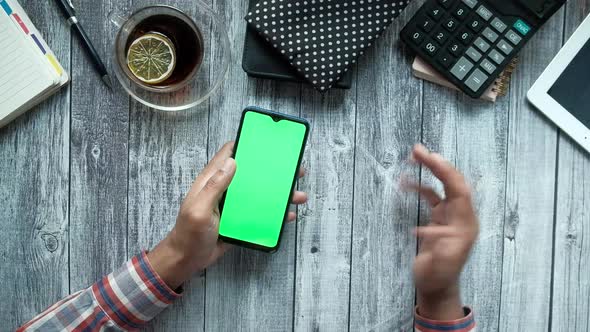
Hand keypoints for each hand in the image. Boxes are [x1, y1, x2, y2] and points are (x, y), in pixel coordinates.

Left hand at [147, 142, 307, 288]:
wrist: (187, 260)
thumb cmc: (188, 235)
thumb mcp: (199, 209)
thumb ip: (214, 186)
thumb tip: (233, 162)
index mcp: (212, 181)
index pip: (229, 155)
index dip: (246, 145)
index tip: (266, 142)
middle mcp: (225, 189)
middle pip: (252, 174)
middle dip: (273, 170)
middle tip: (294, 169)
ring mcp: (233, 205)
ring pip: (260, 194)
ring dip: (278, 194)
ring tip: (298, 195)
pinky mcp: (240, 220)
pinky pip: (260, 212)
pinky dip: (274, 213)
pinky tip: (287, 215)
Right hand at [405, 144, 478, 319]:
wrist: (436, 287)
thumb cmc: (438, 277)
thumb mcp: (440, 267)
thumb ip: (440, 249)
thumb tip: (428, 230)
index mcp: (465, 224)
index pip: (460, 191)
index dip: (447, 174)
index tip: (431, 159)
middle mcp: (461, 216)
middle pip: (453, 183)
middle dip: (438, 164)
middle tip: (419, 150)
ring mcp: (451, 215)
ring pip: (443, 185)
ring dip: (430, 169)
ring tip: (414, 155)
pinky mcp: (440, 217)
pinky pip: (432, 195)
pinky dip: (419, 186)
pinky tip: (405, 182)